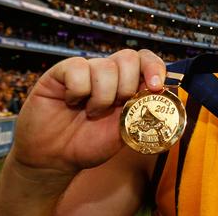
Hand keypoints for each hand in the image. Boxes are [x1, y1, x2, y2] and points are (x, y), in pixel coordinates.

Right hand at [11, 49, 164, 174]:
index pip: (146, 60)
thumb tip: (162, 93)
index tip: (155, 86)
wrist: (55, 159)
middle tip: (116, 106)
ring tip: (92, 113)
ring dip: (102, 96)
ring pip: (105, 66)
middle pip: (129, 58)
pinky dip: (79, 90)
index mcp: (126, 84)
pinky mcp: (60, 72)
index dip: (154, 67)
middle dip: (127, 86)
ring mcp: (85, 70)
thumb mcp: (124, 131)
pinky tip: (72, 102)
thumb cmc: (90, 144)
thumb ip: (142, 111)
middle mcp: (107, 73)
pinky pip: (78, 68)